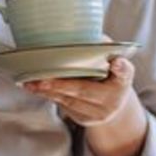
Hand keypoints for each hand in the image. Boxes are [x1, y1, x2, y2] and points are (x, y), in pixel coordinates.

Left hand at [23, 55, 137, 126]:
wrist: (114, 105)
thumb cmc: (110, 76)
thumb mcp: (114, 62)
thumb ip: (104, 50)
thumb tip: (91, 35)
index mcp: (123, 80)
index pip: (124, 73)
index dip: (120, 68)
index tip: (116, 63)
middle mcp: (114, 99)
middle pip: (85, 91)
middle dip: (61, 85)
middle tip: (42, 79)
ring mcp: (99, 113)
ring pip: (69, 101)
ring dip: (48, 91)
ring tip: (31, 83)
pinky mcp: (85, 120)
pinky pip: (64, 107)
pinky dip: (48, 95)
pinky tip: (35, 88)